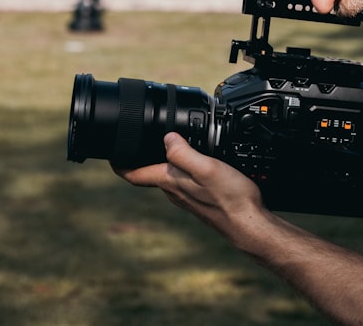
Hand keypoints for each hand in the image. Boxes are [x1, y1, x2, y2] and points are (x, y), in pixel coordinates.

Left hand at [115, 132, 265, 238]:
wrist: (250, 224)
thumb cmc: (231, 198)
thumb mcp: (207, 168)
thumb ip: (184, 153)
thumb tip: (166, 138)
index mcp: (171, 181)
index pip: (134, 174)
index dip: (119, 162)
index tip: (112, 150)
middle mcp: (175, 191)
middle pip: (150, 173)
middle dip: (144, 157)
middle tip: (141, 138)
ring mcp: (187, 197)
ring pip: (168, 176)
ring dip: (164, 162)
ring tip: (167, 145)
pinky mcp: (201, 199)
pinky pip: (184, 180)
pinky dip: (183, 168)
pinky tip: (197, 161)